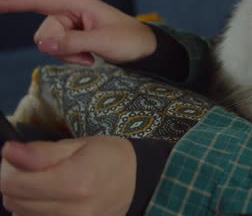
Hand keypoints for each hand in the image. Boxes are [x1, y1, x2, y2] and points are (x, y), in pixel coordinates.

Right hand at [0, 0, 155, 64]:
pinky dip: (70, 57)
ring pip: (48, 43)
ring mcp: (71, 22)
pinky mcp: (72, 34)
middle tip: (87, 53)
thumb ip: (72, 42)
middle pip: (43, 31)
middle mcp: (70, 9)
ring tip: (91, 54)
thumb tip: (44, 44)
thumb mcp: (103, 42)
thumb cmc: (130, 41)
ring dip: (67, 54)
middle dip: (60, 47)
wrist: (146, 50)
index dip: (12, 2)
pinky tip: (89, 56)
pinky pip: (57, 49)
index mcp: (78, 1)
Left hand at [0, 136, 135, 215]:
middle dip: (16, 180)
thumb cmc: (109, 157)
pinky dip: (34, 210)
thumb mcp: (79, 145)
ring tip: (47, 183)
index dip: (8, 166)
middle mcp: (72, 210)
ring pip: (20, 214)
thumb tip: (8, 151)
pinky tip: (51, 198)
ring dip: (25, 197)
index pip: (12, 182)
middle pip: (12, 200)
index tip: (19, 156)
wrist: (136, 182)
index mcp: (75, 182)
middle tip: (36, 167)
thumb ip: (42, 152)